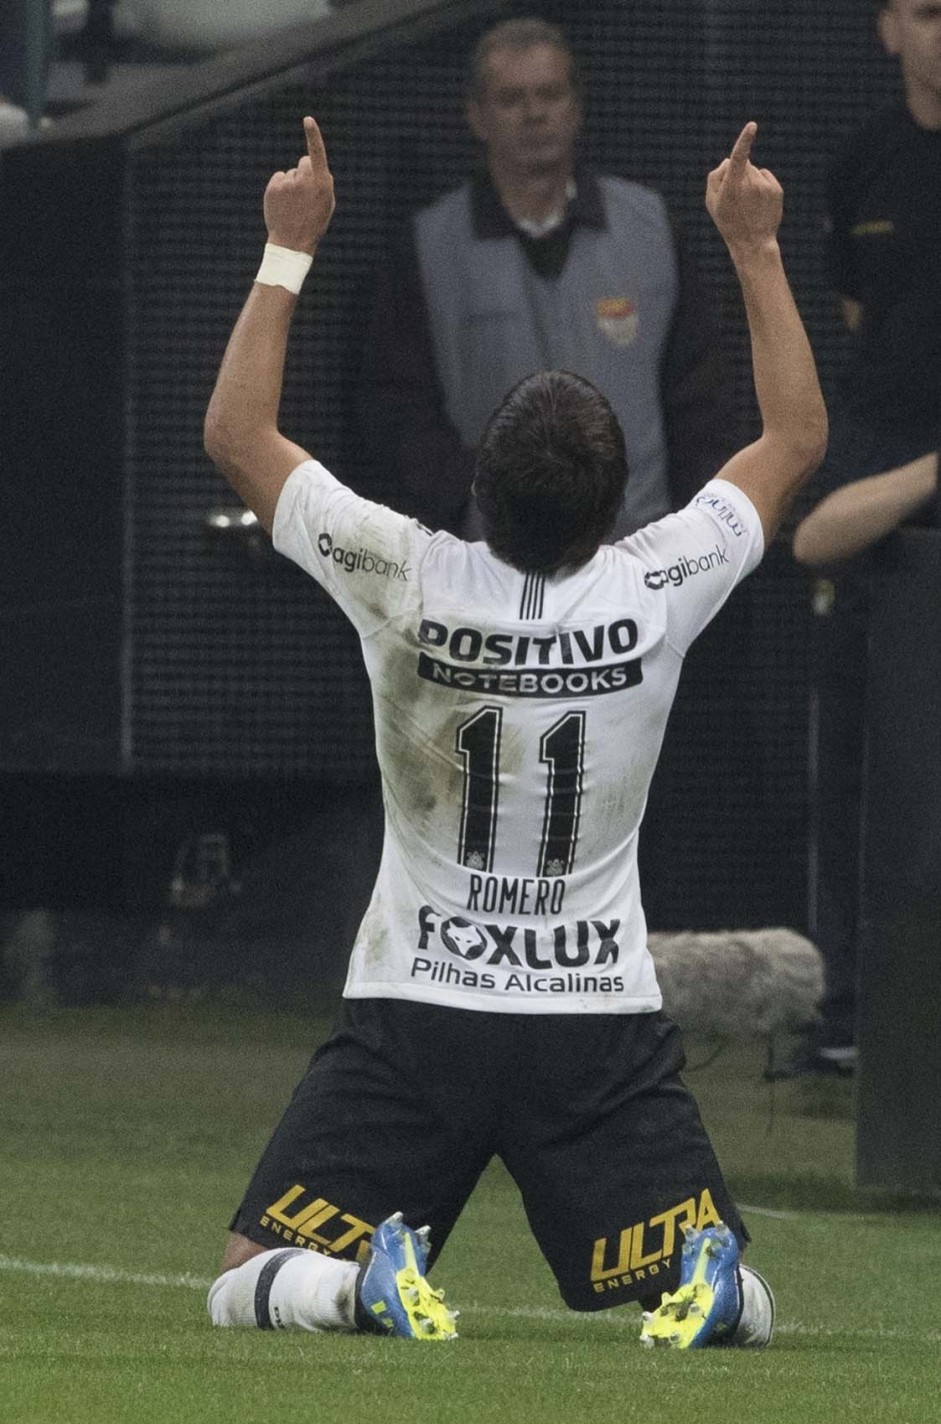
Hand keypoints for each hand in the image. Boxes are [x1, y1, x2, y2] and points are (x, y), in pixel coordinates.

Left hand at [263, 116, 335, 254]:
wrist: (292, 243)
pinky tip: (283, 203)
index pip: (317, 154)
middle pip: (304, 162)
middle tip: (305, 194)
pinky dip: (281, 188)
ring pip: (291, 173)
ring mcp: (287, 183)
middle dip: (305, 172)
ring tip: (293, 205)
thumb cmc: (314, 224)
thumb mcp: (327, 204)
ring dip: (292, 184)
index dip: (313, 135)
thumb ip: (323, 182)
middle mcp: (304, 180)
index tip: (308, 119)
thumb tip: (315, 165)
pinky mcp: (273, 187)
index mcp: (321, 185)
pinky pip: (279, 178)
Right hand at [705, 123, 782, 250]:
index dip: (745, 140)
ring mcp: (765, 186)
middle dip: (738, 173)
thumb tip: (729, 160)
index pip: (739, 158)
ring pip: (754, 171)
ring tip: (748, 203)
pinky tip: (758, 202)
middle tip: (735, 197)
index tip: (752, 126)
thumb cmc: (728, 222)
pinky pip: (765, 176)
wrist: (752, 242)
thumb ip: (714, 177)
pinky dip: (761, 184)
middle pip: (743, 164)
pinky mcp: (776, 189)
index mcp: (733, 186)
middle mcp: (751, 184)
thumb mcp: (712, 203)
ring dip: (750, 181)